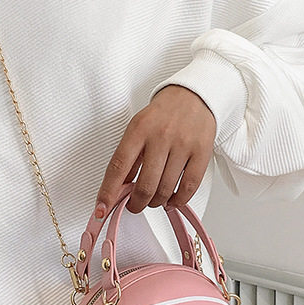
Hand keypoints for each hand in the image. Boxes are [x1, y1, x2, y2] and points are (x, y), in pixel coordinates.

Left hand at [95, 85, 215, 216]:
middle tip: (134, 205)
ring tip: (153, 201)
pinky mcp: (201, 152)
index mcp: (139, 129)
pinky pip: (188, 187)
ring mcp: (183, 145)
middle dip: (136, 203)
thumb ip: (129, 156)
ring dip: (156, 203)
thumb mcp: (138, 127)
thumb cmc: (163, 115)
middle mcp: (161, 136)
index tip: (101, 209)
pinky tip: (171, 201)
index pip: (118, 166)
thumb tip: (119, 189)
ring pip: (166, 189)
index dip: (108, 191)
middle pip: (145, 185)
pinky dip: (178, 201)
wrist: (194, 95)